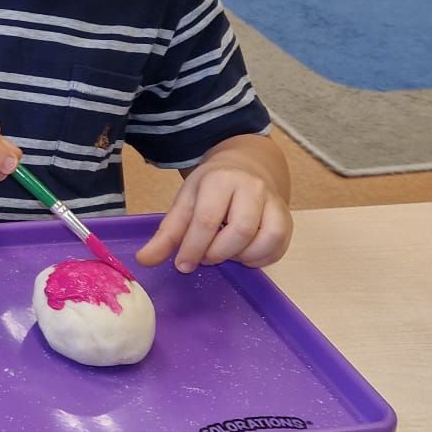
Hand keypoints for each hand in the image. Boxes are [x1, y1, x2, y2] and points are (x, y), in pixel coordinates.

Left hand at [136, 154, 290, 272]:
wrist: (245, 167)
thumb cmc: (211, 188)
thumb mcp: (185, 202)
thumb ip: (167, 233)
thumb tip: (144, 260)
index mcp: (220, 180)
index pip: (207, 219)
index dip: (193, 248)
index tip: (182, 264)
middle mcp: (251, 188)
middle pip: (240, 231)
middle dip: (218, 253)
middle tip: (205, 257)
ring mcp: (274, 201)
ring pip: (266, 239)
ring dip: (242, 256)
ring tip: (225, 253)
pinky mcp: (286, 217)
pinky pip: (279, 246)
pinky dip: (259, 258)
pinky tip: (242, 254)